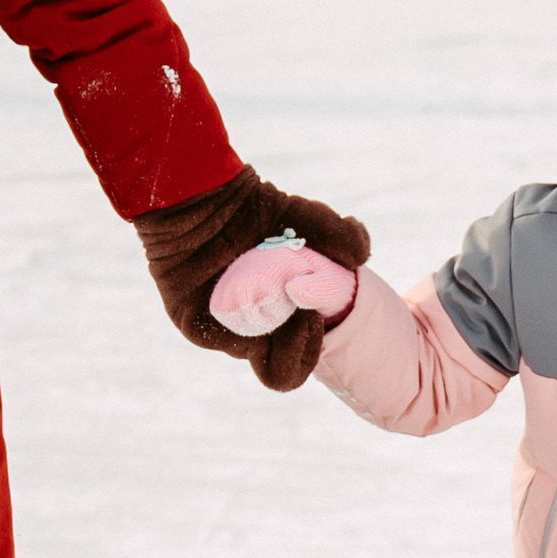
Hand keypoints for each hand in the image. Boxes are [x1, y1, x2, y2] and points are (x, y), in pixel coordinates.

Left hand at [135, 167, 370, 392]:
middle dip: (304, 346)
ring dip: (281, 339)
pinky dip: (246, 326)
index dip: (315, 345)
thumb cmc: (253, 207)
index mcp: (281, 312)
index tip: (319, 315)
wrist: (202, 194)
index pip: (303, 353)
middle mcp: (254, 325)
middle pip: (284, 363)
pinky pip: (223, 340)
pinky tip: (257, 295)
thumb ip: (339, 234)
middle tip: (307, 315)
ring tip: (287, 301)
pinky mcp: (195, 322)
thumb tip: (361, 255)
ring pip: (258, 357)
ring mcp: (224, 327)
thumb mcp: (302, 217)